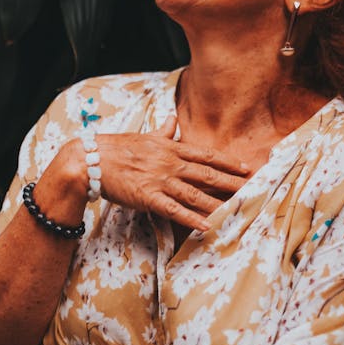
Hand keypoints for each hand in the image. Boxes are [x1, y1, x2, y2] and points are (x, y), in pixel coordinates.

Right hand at [94, 116, 248, 230]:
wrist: (91, 160)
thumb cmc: (116, 148)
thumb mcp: (144, 136)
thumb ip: (163, 131)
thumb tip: (173, 119)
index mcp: (170, 148)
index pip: (205, 155)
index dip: (227, 162)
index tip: (244, 167)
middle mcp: (170, 164)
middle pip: (207, 174)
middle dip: (231, 182)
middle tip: (252, 187)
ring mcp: (160, 181)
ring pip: (195, 194)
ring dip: (217, 202)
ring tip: (237, 208)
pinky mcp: (148, 197)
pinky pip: (174, 210)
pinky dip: (191, 218)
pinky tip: (206, 225)